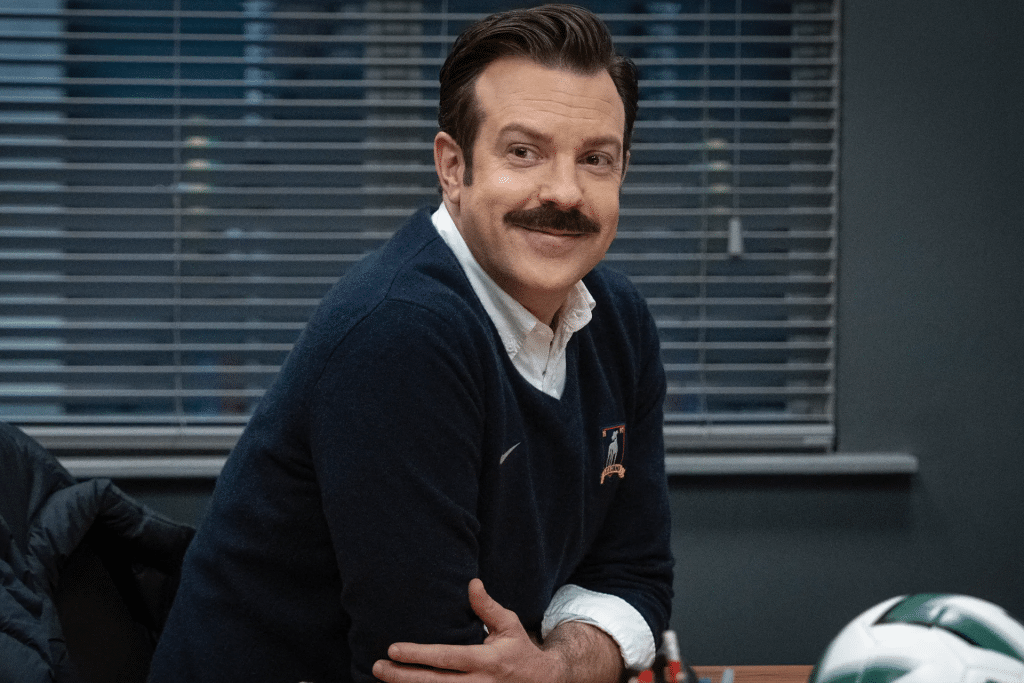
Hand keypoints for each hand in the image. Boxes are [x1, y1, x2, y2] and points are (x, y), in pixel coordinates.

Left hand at [372, 579, 561, 682]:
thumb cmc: (520, 651)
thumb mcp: (509, 626)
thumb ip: (487, 607)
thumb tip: (471, 583)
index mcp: (487, 661)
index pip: (447, 658)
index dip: (419, 655)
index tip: (393, 649)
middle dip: (403, 677)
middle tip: (378, 667)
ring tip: (384, 680)